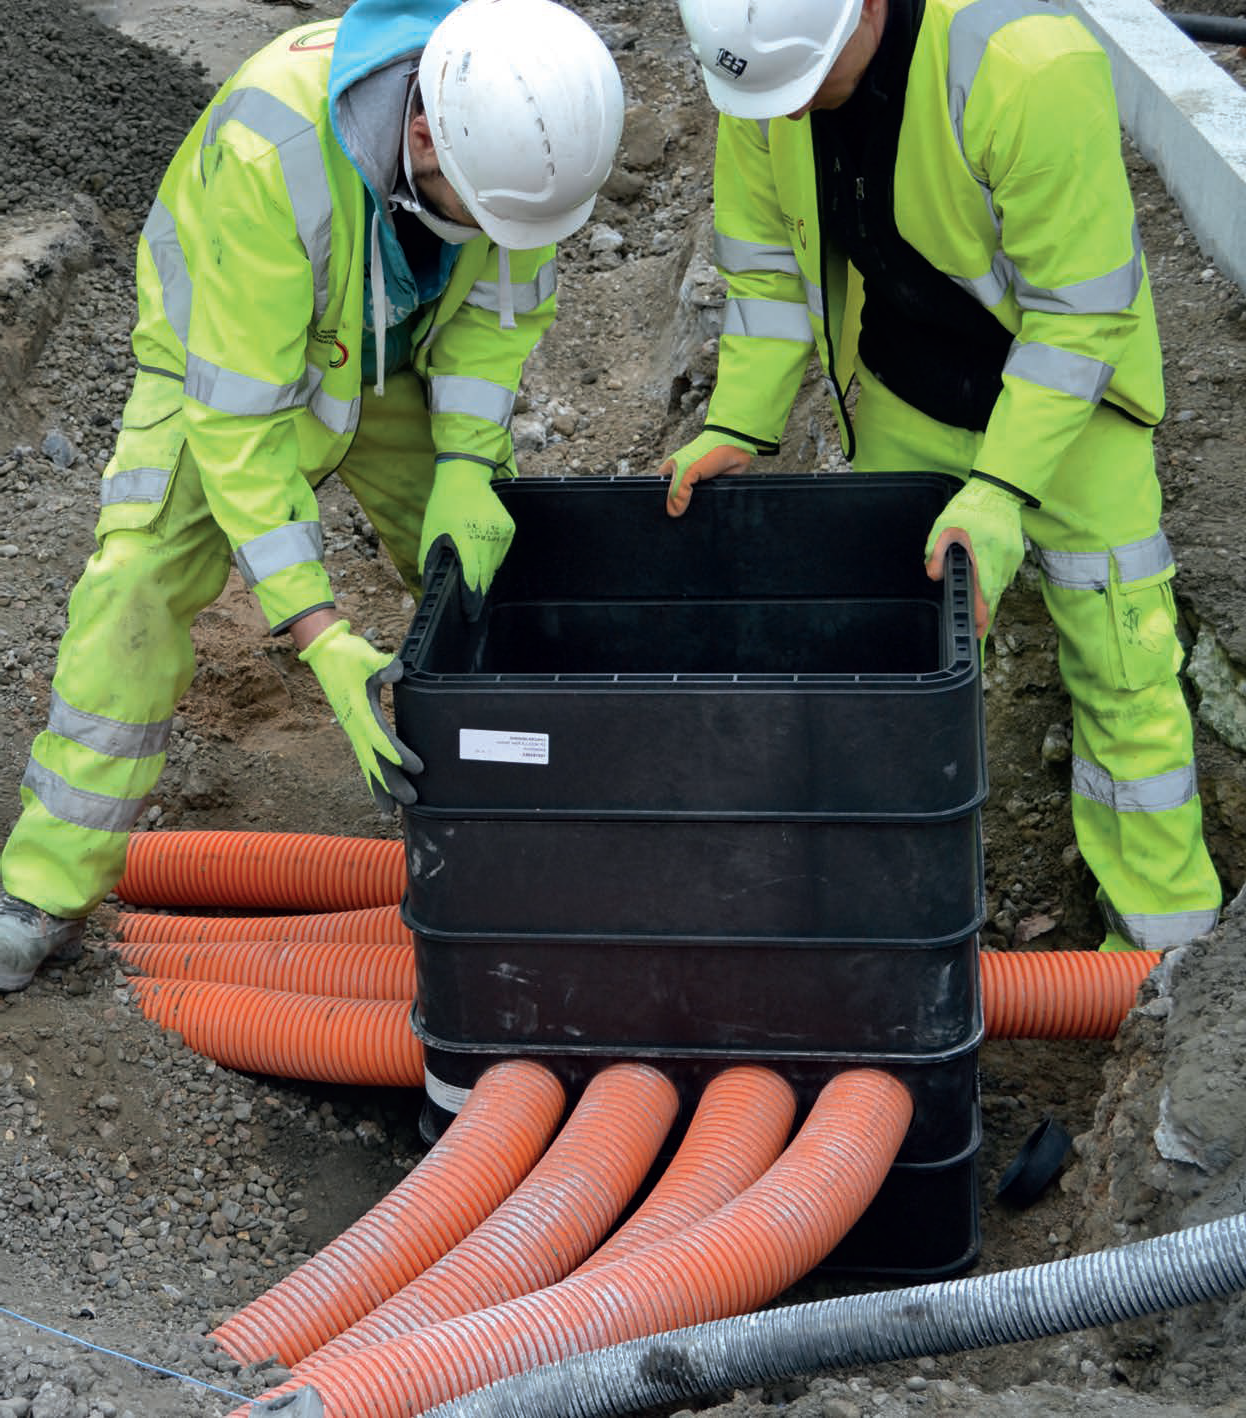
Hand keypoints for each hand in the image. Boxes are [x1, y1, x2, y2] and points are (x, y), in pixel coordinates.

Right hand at [299, 620, 422, 811]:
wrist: (325, 653)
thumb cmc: (348, 655)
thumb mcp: (366, 656)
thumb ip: (382, 665)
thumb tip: (396, 671)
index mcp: (360, 711)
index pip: (382, 738)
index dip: (399, 753)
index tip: (418, 767)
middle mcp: (355, 726)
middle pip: (375, 761)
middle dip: (392, 783)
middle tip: (411, 800)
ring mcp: (353, 730)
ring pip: (367, 766)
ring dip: (379, 789)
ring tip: (389, 814)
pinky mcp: (354, 730)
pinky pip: (364, 758)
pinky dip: (372, 777)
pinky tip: (381, 792)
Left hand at [419, 458, 514, 618]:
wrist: (466, 476)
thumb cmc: (444, 505)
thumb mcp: (430, 531)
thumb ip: (430, 560)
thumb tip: (432, 584)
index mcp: (465, 537)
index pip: (472, 575)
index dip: (470, 596)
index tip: (469, 611)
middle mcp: (487, 536)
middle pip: (486, 575)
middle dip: (477, 588)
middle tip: (470, 600)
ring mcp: (501, 533)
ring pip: (495, 566)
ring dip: (484, 572)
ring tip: (473, 569)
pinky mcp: (509, 529)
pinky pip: (501, 554)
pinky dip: (492, 558)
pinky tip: (481, 549)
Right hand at [659, 430, 754, 516]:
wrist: (733, 446)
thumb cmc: (705, 452)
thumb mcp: (685, 472)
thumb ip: (677, 493)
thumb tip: (673, 513)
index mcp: (671, 471)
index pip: (660, 489)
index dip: (660, 501)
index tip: (660, 515)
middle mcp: (683, 479)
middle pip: (675, 499)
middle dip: (677, 508)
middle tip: (676, 521)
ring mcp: (697, 485)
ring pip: (690, 504)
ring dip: (692, 510)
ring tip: (690, 521)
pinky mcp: (711, 490)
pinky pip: (705, 503)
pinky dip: (705, 508)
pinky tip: (704, 516)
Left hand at [924, 478, 1025, 638]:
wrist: (998, 490)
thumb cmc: (971, 506)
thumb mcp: (944, 526)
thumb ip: (936, 552)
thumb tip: (935, 576)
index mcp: (985, 550)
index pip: (985, 590)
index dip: (982, 612)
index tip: (977, 627)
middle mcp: (1003, 556)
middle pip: (995, 594)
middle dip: (986, 613)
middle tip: (976, 629)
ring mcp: (1013, 555)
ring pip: (1001, 586)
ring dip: (990, 598)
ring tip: (979, 611)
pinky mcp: (1017, 553)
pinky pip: (1006, 576)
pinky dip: (996, 585)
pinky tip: (986, 589)